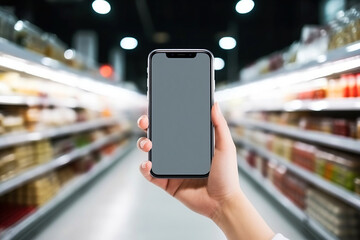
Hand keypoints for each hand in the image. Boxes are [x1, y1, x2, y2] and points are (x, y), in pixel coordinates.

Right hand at [137, 103, 240, 218]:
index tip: (157, 106)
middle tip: (145, 122)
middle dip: (147, 126)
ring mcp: (172, 167)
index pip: (173, 125)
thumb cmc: (227, 175)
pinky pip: (151, 174)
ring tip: (148, 145)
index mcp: (190, 142)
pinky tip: (148, 164)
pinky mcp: (167, 183)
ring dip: (143, 144)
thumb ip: (219, 126)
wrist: (222, 202)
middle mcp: (179, 153)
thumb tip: (214, 103)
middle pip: (158, 136)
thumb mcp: (225, 147)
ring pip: (151, 152)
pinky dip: (144, 169)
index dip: (163, 116)